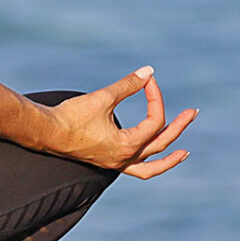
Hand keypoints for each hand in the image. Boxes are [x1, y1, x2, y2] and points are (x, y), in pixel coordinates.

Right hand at [37, 67, 195, 177]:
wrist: (45, 133)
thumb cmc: (72, 116)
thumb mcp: (103, 98)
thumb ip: (127, 85)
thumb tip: (149, 72)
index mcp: (128, 144)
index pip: (154, 120)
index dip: (155, 96)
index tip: (146, 79)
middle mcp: (125, 158)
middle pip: (161, 143)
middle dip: (179, 127)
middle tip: (194, 112)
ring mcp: (117, 163)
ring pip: (151, 165)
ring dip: (169, 158)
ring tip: (184, 153)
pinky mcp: (108, 162)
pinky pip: (135, 169)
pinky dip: (148, 163)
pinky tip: (150, 154)